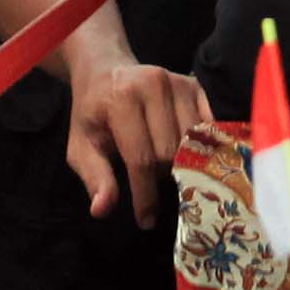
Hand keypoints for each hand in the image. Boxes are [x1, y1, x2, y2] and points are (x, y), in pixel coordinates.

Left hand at [61, 27, 208, 219]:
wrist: (106, 69)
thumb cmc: (92, 113)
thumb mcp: (81, 147)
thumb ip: (94, 177)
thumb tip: (102, 210)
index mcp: (123, 99)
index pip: (141, 158)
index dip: (145, 194)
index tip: (146, 220)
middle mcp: (155, 84)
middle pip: (171, 152)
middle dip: (161, 179)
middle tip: (152, 190)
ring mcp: (179, 82)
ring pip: (193, 141)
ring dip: (183, 164)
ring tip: (166, 173)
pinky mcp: (196, 85)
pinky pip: (209, 127)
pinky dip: (202, 147)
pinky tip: (190, 158)